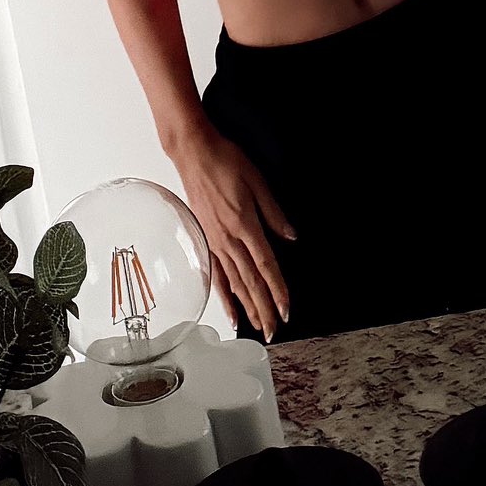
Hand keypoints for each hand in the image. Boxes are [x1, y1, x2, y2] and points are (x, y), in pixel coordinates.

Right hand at [167, 118, 295, 340]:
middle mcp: (229, 239)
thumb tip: (290, 236)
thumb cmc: (226, 161)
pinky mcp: (205, 240)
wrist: (194, 153)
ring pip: (234, 283)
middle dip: (264, 309)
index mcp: (245, 224)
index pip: (266, 266)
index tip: (287, 309)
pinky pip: (216, 275)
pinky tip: (231, 311)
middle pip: (250, 282)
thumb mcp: (258, 181)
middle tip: (274, 331)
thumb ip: (274, 212)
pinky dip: (224, 296)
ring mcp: (215, 242)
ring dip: (248, 307)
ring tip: (258, 327)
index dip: (278, 290)